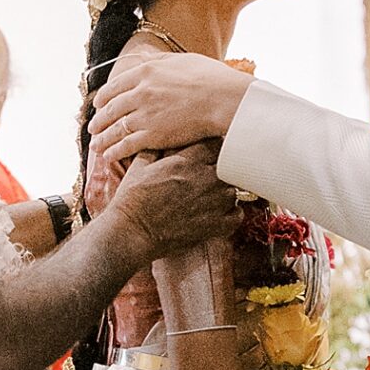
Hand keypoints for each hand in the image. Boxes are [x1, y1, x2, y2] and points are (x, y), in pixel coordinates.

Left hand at [89, 52, 250, 172]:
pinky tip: (108, 157)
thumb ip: (159, 62)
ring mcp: (144, 114)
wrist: (223, 99)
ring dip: (102, 138)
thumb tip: (146, 60)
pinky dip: (114, 151)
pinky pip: (126, 145)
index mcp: (145, 72)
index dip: (104, 98)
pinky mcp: (152, 135)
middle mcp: (140, 92)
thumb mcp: (180, 60)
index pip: (115, 86)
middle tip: (92, 127)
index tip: (98, 105)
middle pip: (111, 109)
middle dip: (99, 120)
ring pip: (115, 129)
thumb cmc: (210, 78)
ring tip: (96, 146)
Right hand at [112, 142, 237, 259]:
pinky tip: (218, 213)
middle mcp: (205, 179)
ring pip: (235, 189)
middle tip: (208, 176)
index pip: (215, 143)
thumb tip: (164, 137)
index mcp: (187, 161)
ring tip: (212, 195)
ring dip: (225, 190)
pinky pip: (237, 215)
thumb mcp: (140, 165)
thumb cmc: (132, 199)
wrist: (132, 232)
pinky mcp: (215, 226)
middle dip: (221, 168)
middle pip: (228, 165)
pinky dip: (231, 214)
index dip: (212, 148)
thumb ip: (157, 148)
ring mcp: (213, 203)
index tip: (207, 154)